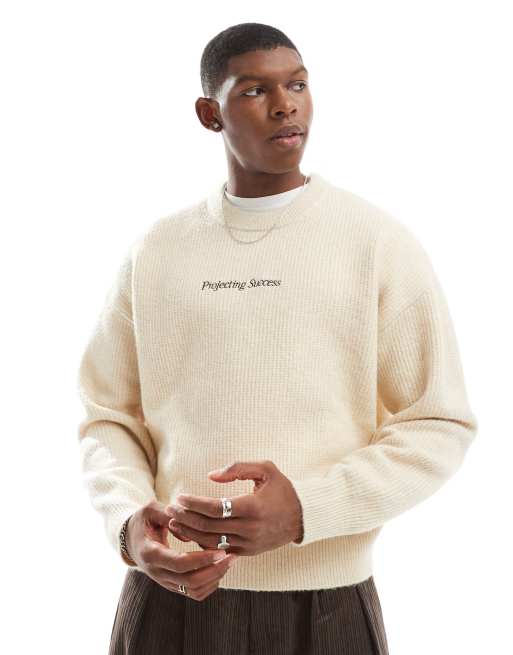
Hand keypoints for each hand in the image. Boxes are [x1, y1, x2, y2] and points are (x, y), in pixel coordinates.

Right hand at [125, 501, 238, 601]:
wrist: (131, 540)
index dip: (203, 558)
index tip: (221, 550)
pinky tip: (219, 568)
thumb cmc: (143, 520)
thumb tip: (190, 532)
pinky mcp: (172, 585)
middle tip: (231, 556)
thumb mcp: (151, 510)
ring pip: (194, 591)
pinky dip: (209, 585)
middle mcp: (157, 572)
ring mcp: (164, 581)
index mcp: (151, 553)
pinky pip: (193, 593)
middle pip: (190, 582)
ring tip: (228, 561)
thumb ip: (169, 516)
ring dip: (214, 579)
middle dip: (214, 570)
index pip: (180, 563)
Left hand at [165, 460, 303, 556]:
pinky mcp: (247, 552)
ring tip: (173, 523)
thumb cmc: (282, 488)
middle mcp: (249, 529)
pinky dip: (202, 543)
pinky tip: (190, 534)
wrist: (302, 517)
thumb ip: (238, 468)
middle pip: (208, 526)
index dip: (194, 504)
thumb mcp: (265, 469)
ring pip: (211, 541)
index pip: (214, 508)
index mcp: (252, 507)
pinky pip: (219, 549)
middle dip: (186, 518)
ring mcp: (248, 543)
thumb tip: (211, 476)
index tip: (180, 497)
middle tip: (170, 509)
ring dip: (189, 532)